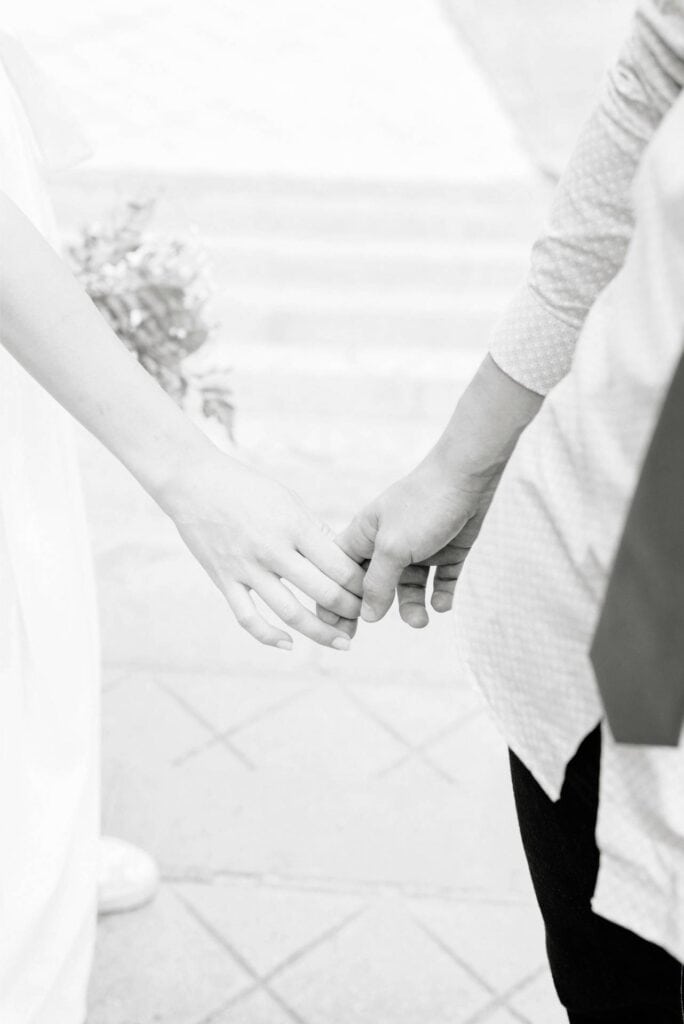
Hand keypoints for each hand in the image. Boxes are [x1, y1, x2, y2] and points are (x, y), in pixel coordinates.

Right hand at [160, 451, 364, 648]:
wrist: (193, 483)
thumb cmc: (247, 489)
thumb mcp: (289, 501)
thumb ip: (316, 532)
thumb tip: (345, 561)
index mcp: (294, 526)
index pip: (339, 565)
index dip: (362, 584)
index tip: (373, 591)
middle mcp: (272, 549)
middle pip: (323, 591)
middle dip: (350, 609)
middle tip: (364, 616)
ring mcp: (247, 568)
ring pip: (291, 612)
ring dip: (321, 632)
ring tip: (342, 642)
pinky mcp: (224, 580)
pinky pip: (249, 618)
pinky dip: (270, 636)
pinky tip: (289, 644)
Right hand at [321, 451, 497, 628]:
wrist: (468, 476)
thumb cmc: (423, 505)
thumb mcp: (392, 548)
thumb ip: (377, 584)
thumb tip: (367, 617)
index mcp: (365, 535)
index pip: (341, 572)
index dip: (336, 599)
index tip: (337, 628)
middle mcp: (388, 544)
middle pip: (373, 585)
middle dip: (371, 610)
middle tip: (360, 637)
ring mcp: (418, 548)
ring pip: (408, 588)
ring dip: (412, 607)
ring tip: (422, 621)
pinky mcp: (446, 551)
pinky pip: (439, 582)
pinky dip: (440, 596)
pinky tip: (442, 605)